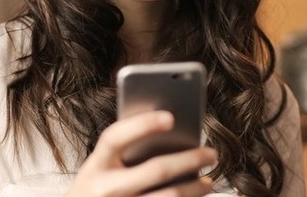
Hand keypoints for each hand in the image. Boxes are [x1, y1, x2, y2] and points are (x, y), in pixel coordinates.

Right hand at [66, 110, 216, 196]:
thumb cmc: (98, 190)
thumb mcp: (100, 170)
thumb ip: (125, 152)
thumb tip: (172, 133)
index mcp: (94, 166)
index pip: (115, 137)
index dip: (141, 124)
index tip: (171, 116)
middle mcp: (105, 190)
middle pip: (156, 170)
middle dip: (189, 159)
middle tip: (212, 152)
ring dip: (195, 188)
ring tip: (209, 180)